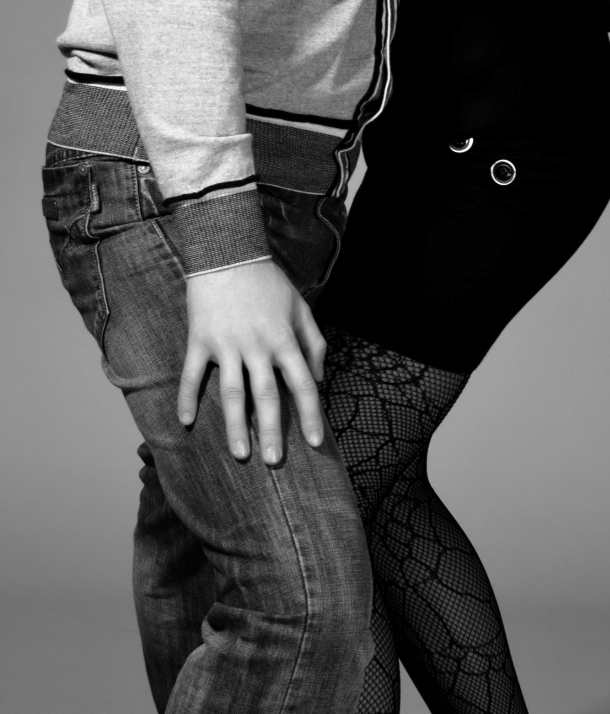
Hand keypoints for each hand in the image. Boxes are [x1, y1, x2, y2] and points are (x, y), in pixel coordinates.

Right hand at [177, 258, 326, 464]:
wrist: (227, 252)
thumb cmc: (268, 281)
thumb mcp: (301, 307)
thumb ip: (314, 342)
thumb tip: (318, 378)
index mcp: (283, 339)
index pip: (302, 384)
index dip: (309, 415)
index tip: (315, 442)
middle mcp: (256, 346)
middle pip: (265, 396)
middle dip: (271, 431)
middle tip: (274, 461)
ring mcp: (226, 344)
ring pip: (230, 393)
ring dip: (235, 426)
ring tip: (240, 454)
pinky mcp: (200, 339)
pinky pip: (191, 374)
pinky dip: (186, 398)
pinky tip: (186, 422)